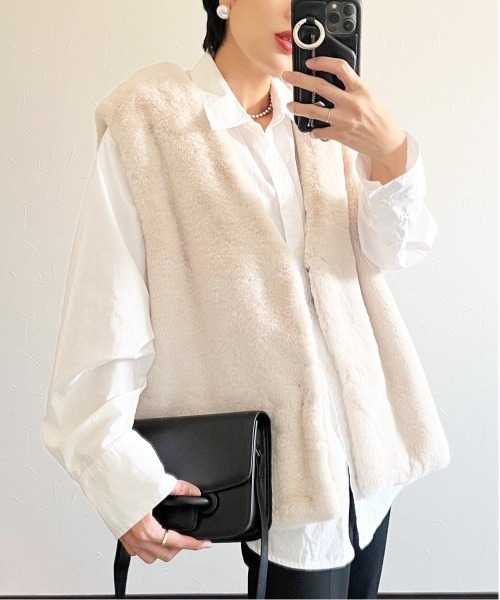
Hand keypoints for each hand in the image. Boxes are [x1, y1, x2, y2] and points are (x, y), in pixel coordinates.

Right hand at [119, 479, 212, 563]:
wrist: (106, 477)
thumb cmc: (125, 482)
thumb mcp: (158, 484)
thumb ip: (180, 489)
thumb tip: (193, 492)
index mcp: (147, 529)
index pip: (177, 543)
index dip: (194, 544)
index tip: (204, 544)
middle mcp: (136, 538)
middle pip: (166, 555)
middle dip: (180, 548)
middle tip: (188, 537)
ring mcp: (127, 538)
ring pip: (150, 557)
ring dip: (162, 550)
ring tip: (170, 538)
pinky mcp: (120, 534)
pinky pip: (135, 551)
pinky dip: (146, 546)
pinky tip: (152, 535)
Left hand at [281, 57, 405, 161]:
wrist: (386, 141)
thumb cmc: (378, 118)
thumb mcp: (368, 96)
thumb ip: (351, 89)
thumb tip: (332, 81)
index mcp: (360, 89)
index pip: (340, 68)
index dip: (323, 62)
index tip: (311, 62)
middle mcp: (351, 103)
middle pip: (320, 87)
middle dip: (299, 80)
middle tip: (287, 76)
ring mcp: (344, 120)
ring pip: (314, 111)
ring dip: (299, 107)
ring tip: (290, 105)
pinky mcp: (340, 134)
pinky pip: (319, 131)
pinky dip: (313, 130)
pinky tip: (312, 129)